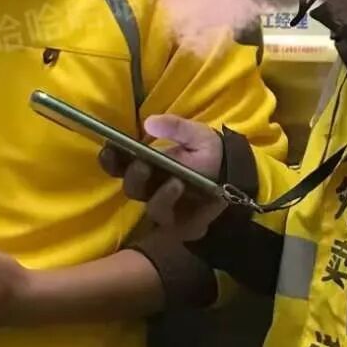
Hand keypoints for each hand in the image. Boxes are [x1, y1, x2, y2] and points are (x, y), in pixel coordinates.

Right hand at [99, 114, 226, 240]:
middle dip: (134, 176)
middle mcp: (152, 187)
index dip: (110, 159)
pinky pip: (176, 223)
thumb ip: (175, 127)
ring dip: (160, 196)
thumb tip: (150, 123)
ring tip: (176, 182)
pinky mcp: (183, 222)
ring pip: (151, 207)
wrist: (236, 173)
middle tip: (143, 164)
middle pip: (132, 188)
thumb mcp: (196, 134)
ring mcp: (167, 206)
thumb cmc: (210, 152)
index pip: (119, 165)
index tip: (110, 147)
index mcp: (147, 165)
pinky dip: (183, 212)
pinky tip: (189, 198)